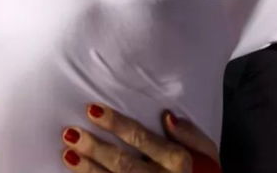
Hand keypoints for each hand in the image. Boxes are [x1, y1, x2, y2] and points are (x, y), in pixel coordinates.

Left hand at [61, 104, 220, 172]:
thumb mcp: (207, 152)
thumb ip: (191, 134)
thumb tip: (167, 117)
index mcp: (178, 162)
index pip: (142, 139)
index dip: (116, 124)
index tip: (92, 110)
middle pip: (123, 164)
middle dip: (95, 148)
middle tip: (71, 133)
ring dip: (88, 170)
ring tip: (68, 154)